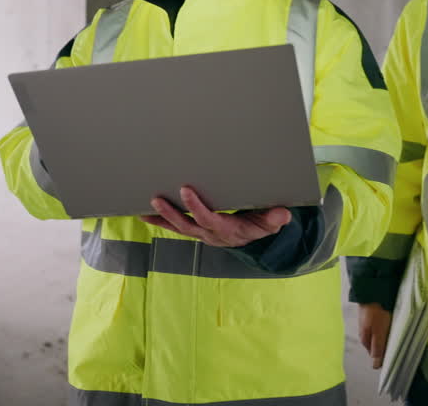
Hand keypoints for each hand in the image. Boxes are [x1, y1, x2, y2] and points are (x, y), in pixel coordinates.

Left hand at [139, 186, 291, 247]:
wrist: (253, 237)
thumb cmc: (260, 223)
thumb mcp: (271, 222)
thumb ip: (275, 218)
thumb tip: (283, 214)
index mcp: (228, 230)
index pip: (209, 219)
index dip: (196, 207)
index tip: (186, 190)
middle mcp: (211, 234)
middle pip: (188, 225)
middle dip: (172, 213)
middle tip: (158, 199)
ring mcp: (201, 234)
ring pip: (179, 227)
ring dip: (162, 218)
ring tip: (146, 207)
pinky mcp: (196, 230)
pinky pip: (176, 227)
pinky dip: (160, 221)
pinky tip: (145, 214)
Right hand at [358, 303, 392, 369]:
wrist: (372, 291)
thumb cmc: (376, 312)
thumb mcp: (378, 332)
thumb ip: (378, 348)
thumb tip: (375, 366)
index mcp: (364, 339)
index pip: (374, 353)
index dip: (383, 355)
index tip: (394, 354)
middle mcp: (364, 332)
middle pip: (376, 343)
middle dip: (385, 345)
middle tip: (397, 343)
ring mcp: (367, 323)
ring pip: (377, 334)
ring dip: (385, 335)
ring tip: (396, 333)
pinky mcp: (371, 315)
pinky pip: (379, 325)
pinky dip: (385, 326)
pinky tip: (391, 323)